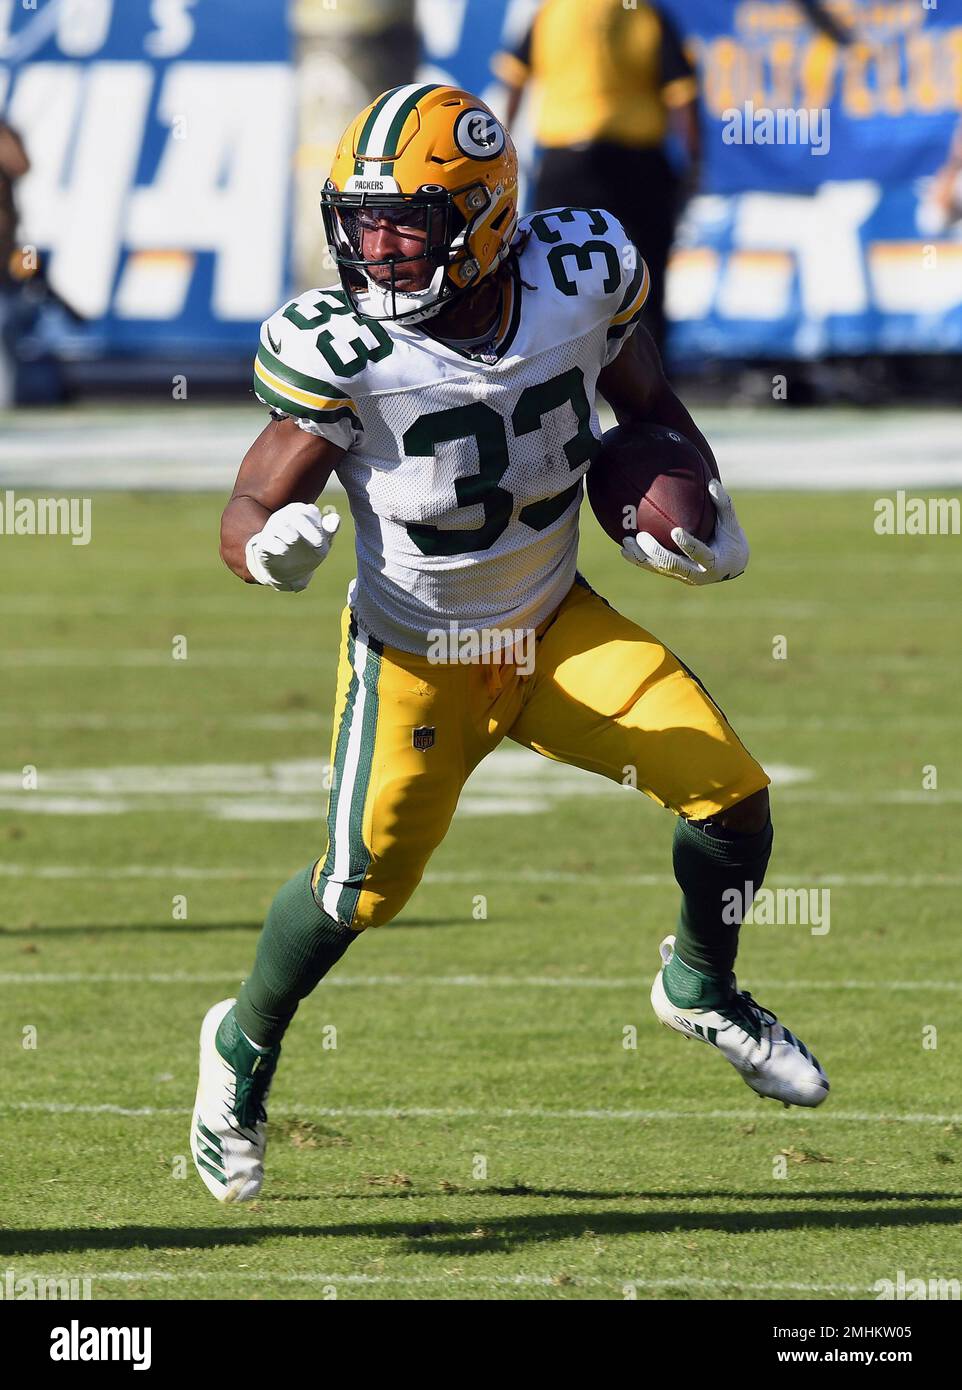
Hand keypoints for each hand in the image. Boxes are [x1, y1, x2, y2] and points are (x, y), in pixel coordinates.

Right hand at [245, 503, 339, 591]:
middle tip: (318, 548)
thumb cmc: (306, 549)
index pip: (309, 512)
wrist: (286, 569)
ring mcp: (272, 529)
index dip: (317, 528)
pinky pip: (269, 542)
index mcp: (299, 512)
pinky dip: (279, 548)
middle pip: (295, 516)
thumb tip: (336, 518)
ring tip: (294, 545)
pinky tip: (284, 552)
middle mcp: (284, 517)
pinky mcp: (263, 543)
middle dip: (308, 531)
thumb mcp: (322, 541)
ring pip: (281, 526)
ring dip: (292, 537)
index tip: (322, 546)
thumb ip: (329, 530)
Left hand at [621, 479, 748, 585]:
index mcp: (714, 562)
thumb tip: (712, 482)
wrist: (730, 566)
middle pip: (673, 565)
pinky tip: (625, 550)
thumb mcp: (732, 524)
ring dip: (641, 557)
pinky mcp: (673, 575)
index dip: (688, 545)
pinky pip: (654, 568)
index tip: (675, 531)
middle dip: (655, 552)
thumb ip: (723, 505)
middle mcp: (697, 574)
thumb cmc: (731, 540)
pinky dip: (639, 560)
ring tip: (626, 542)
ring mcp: (683, 576)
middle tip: (642, 536)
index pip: (700, 553)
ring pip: (659, 569)